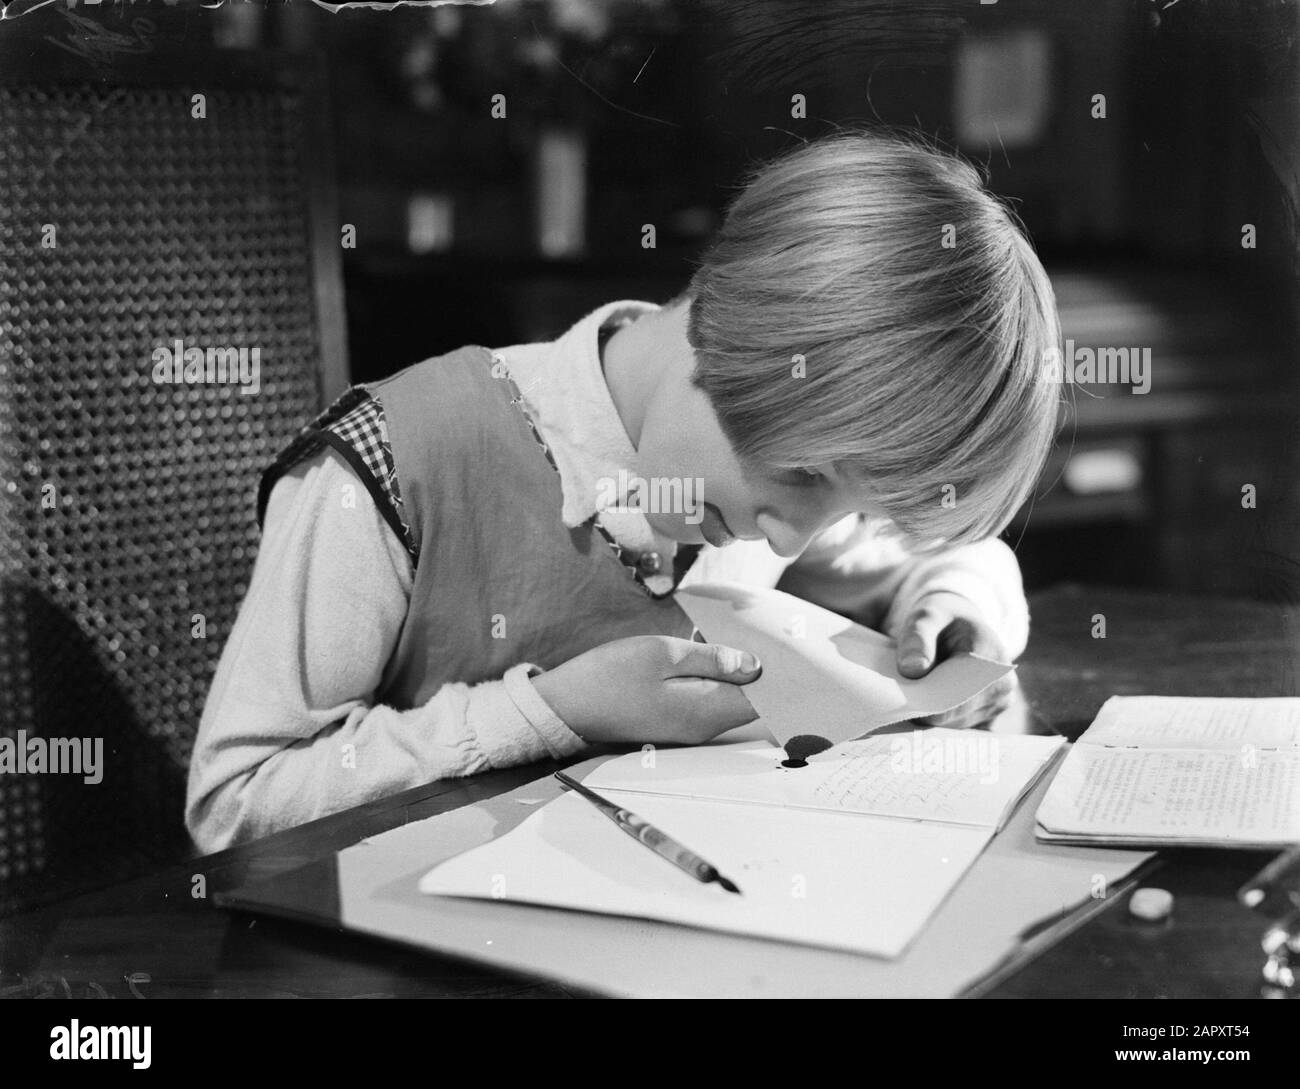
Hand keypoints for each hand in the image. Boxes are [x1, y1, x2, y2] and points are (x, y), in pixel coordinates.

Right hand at [529, 636, 761, 745]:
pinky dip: (717, 679)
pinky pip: (708, 700)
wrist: (564, 708)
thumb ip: (712, 660)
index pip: (763, 699)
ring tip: (747, 638)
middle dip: (764, 672)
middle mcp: (703, 727)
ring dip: (739, 673)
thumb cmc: (609, 676)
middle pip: (749, 700)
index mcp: (706, 711)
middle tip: (775, 636)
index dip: (781, 676)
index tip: (793, 650)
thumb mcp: (662, 654)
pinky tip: (712, 653)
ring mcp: (687, 728)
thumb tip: (755, 666)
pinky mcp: (672, 721)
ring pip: (728, 699)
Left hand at [896, 591, 1013, 728]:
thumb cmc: (943, 619)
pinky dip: (936, 718)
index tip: (900, 697)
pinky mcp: (988, 718)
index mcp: (993, 663)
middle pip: (953, 716)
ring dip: (929, 714)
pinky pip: (956, 728)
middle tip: (899, 694)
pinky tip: (923, 703)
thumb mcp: (927, 616)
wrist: (961, 624)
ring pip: (952, 725)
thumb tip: (912, 670)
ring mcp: (998, 706)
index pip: (956, 697)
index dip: (926, 701)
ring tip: (914, 692)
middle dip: (924, 708)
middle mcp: (1003, 689)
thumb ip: (917, 638)